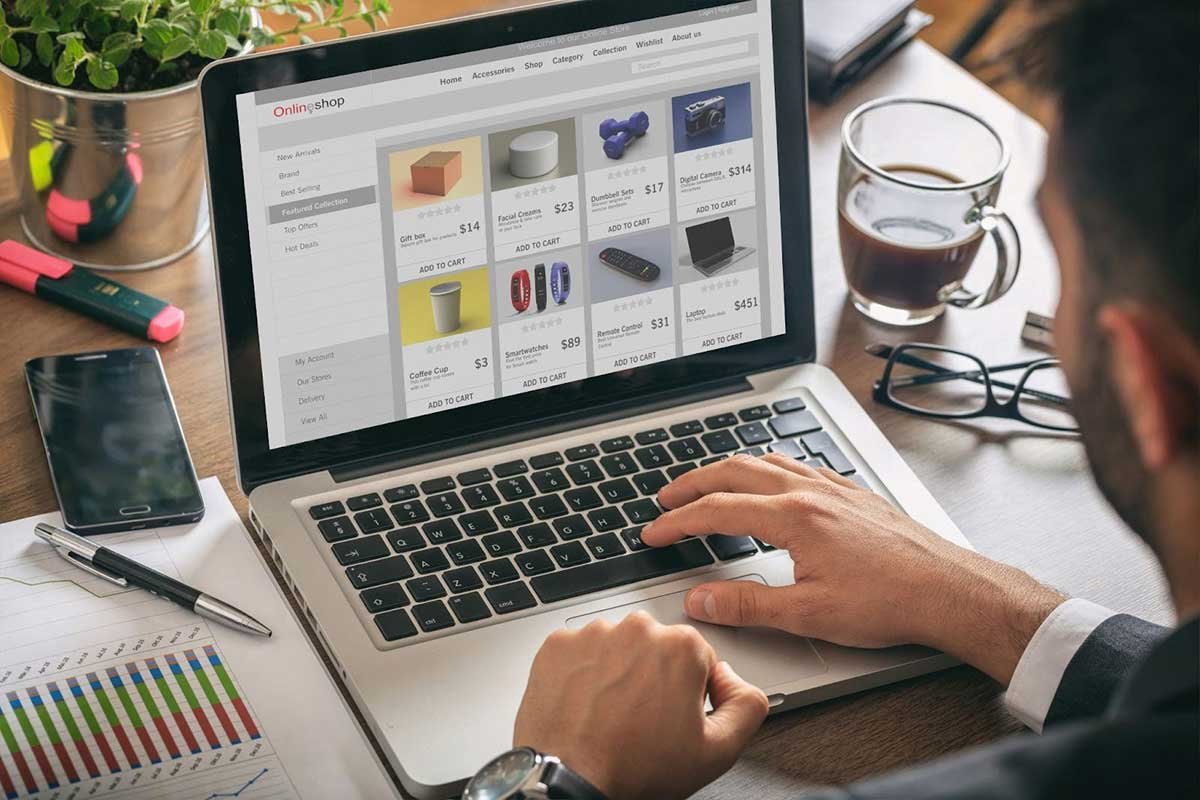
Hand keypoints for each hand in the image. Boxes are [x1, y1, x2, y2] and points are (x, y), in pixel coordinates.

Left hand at [513, 611, 767, 799]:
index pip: (698, 659)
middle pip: (656, 648)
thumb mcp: (717, 751)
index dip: (690, 693)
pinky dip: (582, 673)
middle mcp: (637, 629)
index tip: (674, 716)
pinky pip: (580, 652)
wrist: (569, 780)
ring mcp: (594, 634)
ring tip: (611, 715)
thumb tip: (736, 681)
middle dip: (654, 677)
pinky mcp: (558, 644)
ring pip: (617, 648)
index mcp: (681, 646)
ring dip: (618, 673)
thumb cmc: (634, 768)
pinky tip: (586, 705)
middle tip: (642, 720)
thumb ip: (747, 706)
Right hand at [642, 454, 1064, 683]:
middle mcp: (810, 492)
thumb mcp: (808, 614)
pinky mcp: (852, 493)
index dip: (678, 522)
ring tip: (707, 482)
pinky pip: (798, 464)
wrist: (949, 589)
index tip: (654, 533)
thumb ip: (746, 604)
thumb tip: (700, 601)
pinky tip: (771, 478)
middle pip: (734, 471)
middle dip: (692, 483)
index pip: (717, 511)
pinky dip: (768, 466)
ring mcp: (833, 488)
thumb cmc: (890, 601)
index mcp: (793, 517)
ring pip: (766, 461)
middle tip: (666, 498)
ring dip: (728, 469)